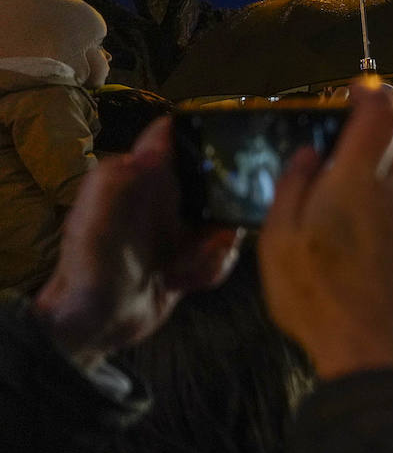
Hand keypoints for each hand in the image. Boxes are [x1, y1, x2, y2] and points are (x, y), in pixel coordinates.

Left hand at [32, 118, 241, 369]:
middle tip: (205, 243)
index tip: (239, 157)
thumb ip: (131, 174)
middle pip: (221, 183)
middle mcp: (164, 193)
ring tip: (179, 271)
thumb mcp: (103, 217)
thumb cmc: (93, 267)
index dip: (212, 138)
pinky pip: (224, 251)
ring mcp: (180, 223)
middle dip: (224, 215)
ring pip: (227, 221)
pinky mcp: (193, 251)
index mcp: (141, 174)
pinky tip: (181, 282)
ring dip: (213, 252)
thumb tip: (165, 127)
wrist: (96, 324)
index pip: (184, 137)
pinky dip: (210, 270)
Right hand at [259, 78, 392, 381]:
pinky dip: (387, 200)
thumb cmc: (320, 297)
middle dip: (382, 123)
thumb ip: (294, 187)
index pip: (382, 114)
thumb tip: (308, 154)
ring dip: (385, 163)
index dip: (370, 94)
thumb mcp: (280, 239)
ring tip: (347, 179)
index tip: (351, 91)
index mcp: (360, 180)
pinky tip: (359, 224)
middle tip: (349, 129)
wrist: (379, 353)